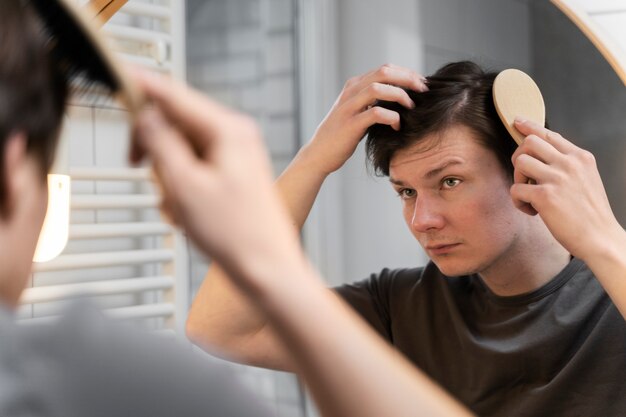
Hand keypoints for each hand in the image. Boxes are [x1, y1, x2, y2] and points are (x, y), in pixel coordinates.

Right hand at [129, 70, 303, 280]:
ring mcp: (235, 156)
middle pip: (176, 122)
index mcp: (228, 130)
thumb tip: (145, 115)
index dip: (142, 88)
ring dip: (168, 175)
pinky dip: (182, 188)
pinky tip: (188, 213)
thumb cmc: (236, 233)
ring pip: (181, 149)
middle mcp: (235, 136)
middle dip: (155, 147)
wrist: (266, 269)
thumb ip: (160, 143)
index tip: (118, 80)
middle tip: (137, 164)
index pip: (175, 96)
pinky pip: (194, 169)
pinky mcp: (232, 175)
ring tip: (178, 204)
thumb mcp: (184, 185)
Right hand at [301, 64, 426, 174]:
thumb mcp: (358, 111)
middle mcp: (351, 91)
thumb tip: (403, 97)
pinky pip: (375, 113)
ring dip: (400, 95)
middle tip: (424, 91)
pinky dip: (392, 117)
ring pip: (379, 88)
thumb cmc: (343, 134)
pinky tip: (397, 126)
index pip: (385, 69)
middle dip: (408, 79)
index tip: (422, 85)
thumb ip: (374, 101)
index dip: (407, 73)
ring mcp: (349, 107)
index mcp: (354, 85)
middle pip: (384, 72)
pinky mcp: (350, 124)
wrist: (319, 154)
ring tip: (412, 108)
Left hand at [510, 119, 622, 260]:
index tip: (517, 121)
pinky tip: (532, 211)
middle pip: (529, 142)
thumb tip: (541, 157)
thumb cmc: (590, 213)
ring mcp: (557, 178)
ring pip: (519, 161)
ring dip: (518, 178)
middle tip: (525, 176)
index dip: (529, 126)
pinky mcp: (545, 196)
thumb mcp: (586, 179)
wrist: (600, 238)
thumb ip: (568, 165)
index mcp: (580, 157)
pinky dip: (518, 201)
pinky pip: (515, 188)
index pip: (549, 134)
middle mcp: (569, 163)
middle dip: (519, 156)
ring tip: (529, 194)